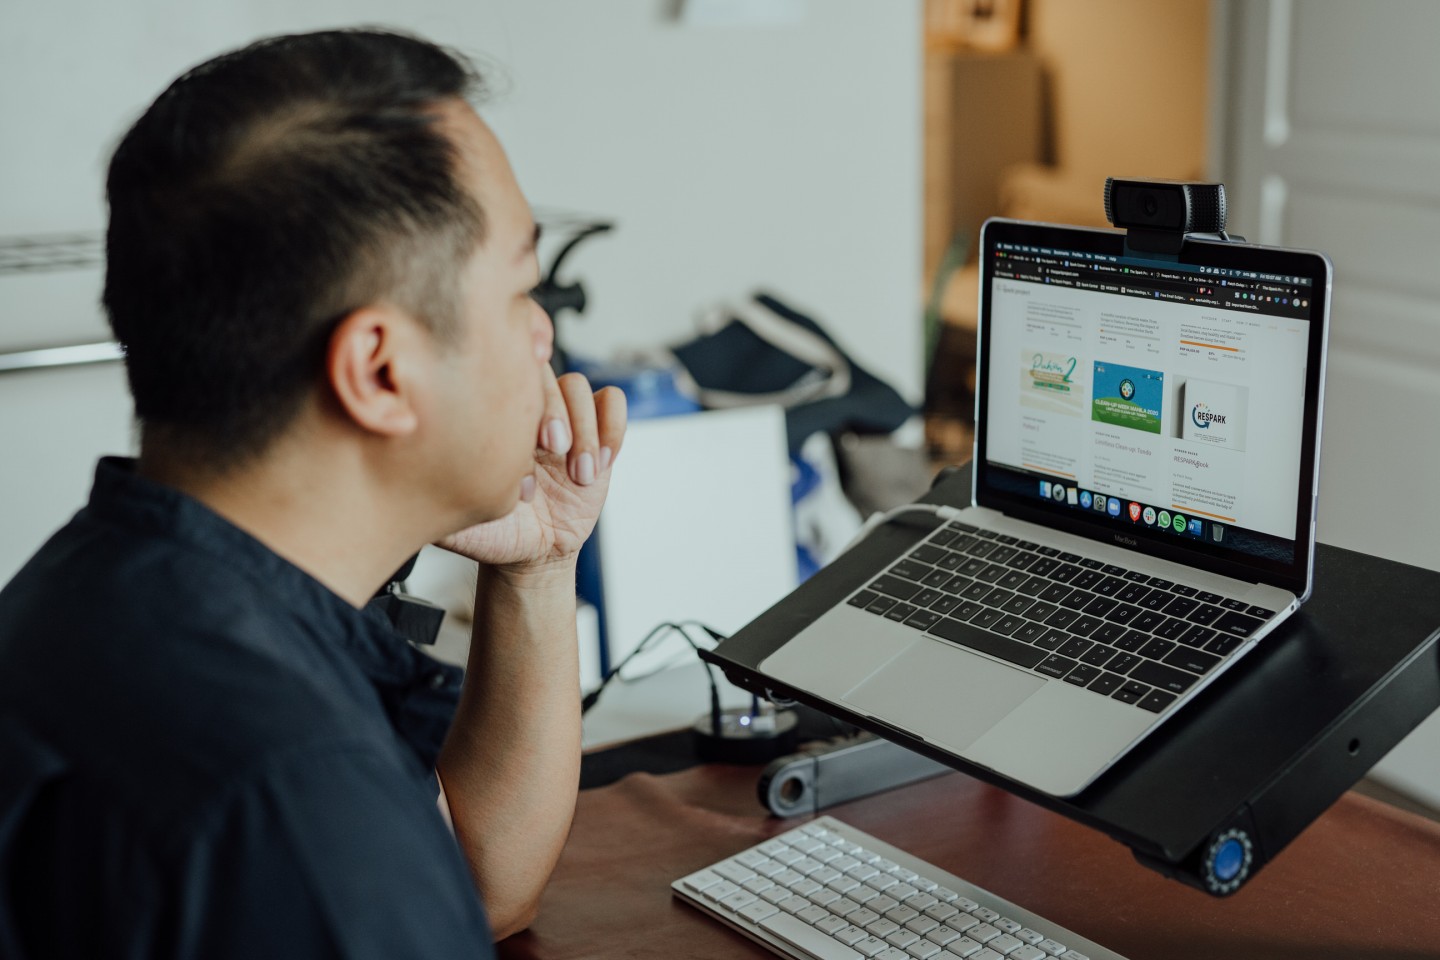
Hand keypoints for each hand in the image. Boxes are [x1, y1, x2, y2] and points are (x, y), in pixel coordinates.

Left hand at [437, 368, 626, 571]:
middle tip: (553, 451)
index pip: (504, 372)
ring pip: (581, 388)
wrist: (531, 552)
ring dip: (585, 429)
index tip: (522, 434)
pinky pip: (612, 405)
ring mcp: (564, 420)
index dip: (519, 390)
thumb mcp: (457, 521)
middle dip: (554, 411)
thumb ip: (438, 501)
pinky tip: (599, 465)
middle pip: (546, 373)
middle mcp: (527, 412)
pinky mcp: (596, 435)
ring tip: (578, 474)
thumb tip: (414, 486)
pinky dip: (612, 430)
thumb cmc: (492, 533)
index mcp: (491, 418)